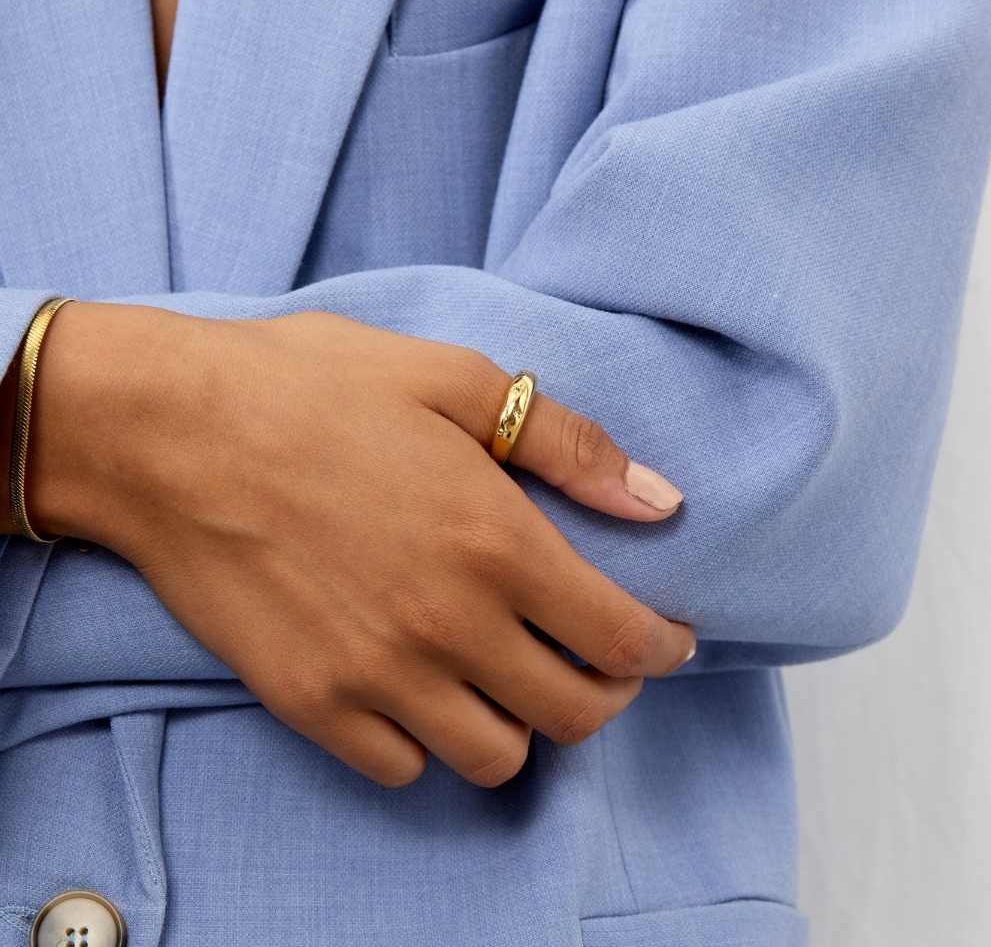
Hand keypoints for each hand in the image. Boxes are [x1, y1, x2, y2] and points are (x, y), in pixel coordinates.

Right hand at [25, 301, 694, 787]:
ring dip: (520, 723)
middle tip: (593, 658)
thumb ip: (566, 444)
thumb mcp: (450, 379)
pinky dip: (429, 741)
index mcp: (494, 541)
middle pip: (573, 714)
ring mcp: (376, 675)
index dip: (662, 645)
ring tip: (506, 675)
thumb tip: (659, 500)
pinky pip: (401, 768)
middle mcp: (447, 624)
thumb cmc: (308, 388)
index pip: (621, 636)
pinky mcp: (310, 702)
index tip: (666, 638)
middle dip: (606, 692)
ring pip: (494, 757)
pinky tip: (420, 688)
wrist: (165, 430)